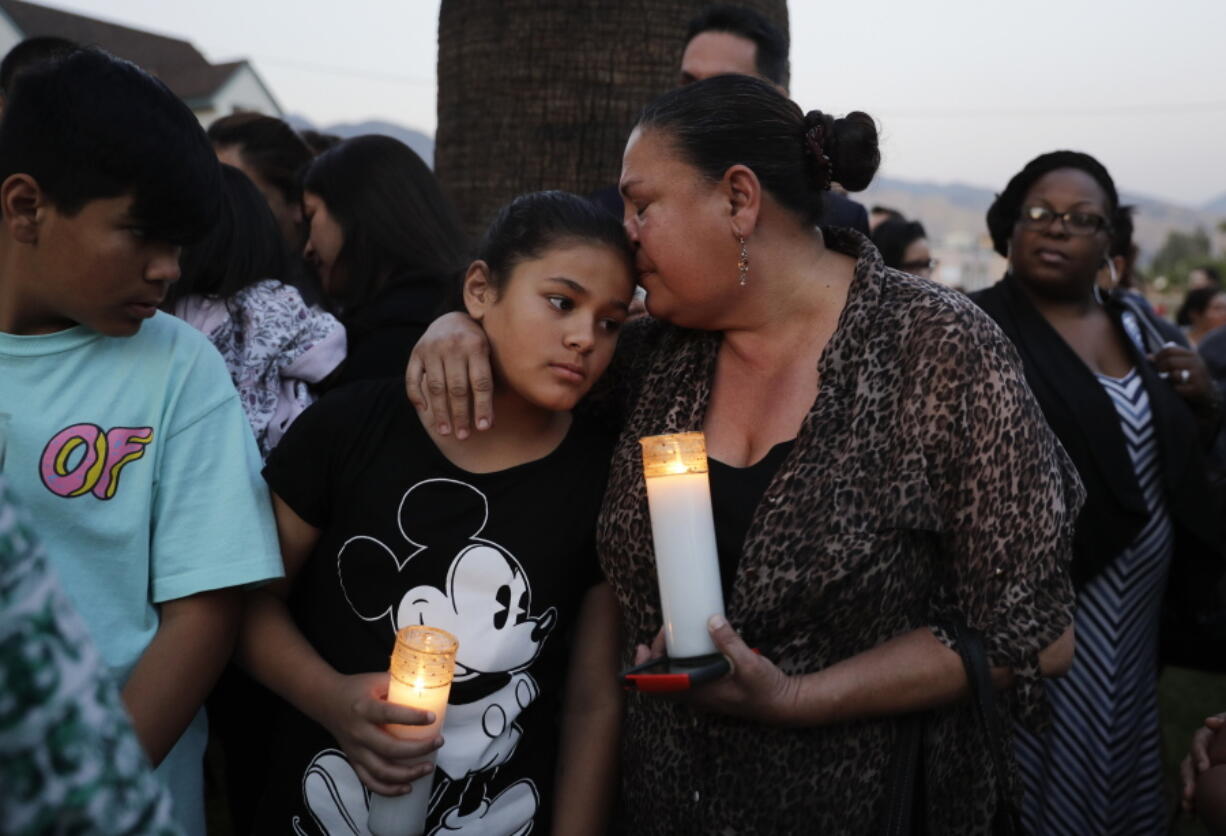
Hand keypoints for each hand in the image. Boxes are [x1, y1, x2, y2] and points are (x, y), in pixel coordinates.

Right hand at [318, 672, 443, 795]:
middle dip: (418, 749)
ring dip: (407, 774)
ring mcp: (355, 750)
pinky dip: (388, 789)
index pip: (389, 714)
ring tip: (428, 767)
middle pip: (389, 748)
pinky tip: (407, 788)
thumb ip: (399, 682)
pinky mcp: (354, 761)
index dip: (412, 718)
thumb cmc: (356, 689)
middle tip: (438, 742)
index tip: (432, 718)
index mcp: (364, 708)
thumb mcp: (375, 679)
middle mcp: (359, 732)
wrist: (326, 701)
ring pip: (381, 771)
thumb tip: (427, 682)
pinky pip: (370, 781)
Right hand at [405, 312, 493, 438]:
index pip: (480, 382)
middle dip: (461, 415)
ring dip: (440, 412)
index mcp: (476, 345)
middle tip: (463, 436)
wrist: (451, 318)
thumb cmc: (476, 344)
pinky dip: (417, 396)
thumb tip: (488, 423)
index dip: (482, 407)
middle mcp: (453, 346)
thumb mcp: (488, 353)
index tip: (483, 428)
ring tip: (445, 431)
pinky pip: (413, 378)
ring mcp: (432, 348)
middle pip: (457, 388)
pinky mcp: (416, 352)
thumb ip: (488, 381)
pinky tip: (425, 411)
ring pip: (436, 387)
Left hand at [633, 616, 800, 724]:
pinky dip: (681, 660)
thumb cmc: (765, 689)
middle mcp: (697, 695)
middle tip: (664, 631)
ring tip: (672, 635)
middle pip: (663, 679)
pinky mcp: (711, 687)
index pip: (661, 687)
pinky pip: (686, 675)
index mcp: (700, 692)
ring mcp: (703, 692)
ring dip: (668, 657)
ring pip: (674, 677)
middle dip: (657, 655)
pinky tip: (688, 644)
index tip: (642, 648)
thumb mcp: (749, 663)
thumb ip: (730, 642)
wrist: (781, 703)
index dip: (645, 670)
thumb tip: (712, 621)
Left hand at [1150, 345, 1216, 405]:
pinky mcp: (1198, 388)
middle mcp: (1196, 362)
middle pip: (1170, 361)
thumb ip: (1165, 360)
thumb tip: (1148, 357)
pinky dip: (1174, 390)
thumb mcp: (1180, 365)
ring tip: (1170, 381)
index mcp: (1191, 354)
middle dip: (1160, 368)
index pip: (1169, 350)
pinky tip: (1178, 390)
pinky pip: (1178, 388)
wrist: (1207, 393)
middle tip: (1158, 374)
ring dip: (1168, 379)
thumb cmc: (1188, 377)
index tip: (1153, 363)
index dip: (1158, 357)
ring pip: (1174, 374)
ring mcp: (1199, 375)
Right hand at [1180, 713, 1224, 813]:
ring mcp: (1198, 765)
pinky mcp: (1202, 779)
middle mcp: (1198, 751)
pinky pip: (1195, 789)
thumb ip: (1224, 722)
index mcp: (1205, 736)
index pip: (1198, 743)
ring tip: (1188, 807)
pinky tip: (1193, 815)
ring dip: (1187, 793)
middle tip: (1190, 794)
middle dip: (1188, 780)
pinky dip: (1193, 802)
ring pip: (1188, 778)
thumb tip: (1209, 722)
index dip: (1199, 756)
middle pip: (1188, 763)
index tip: (1204, 769)